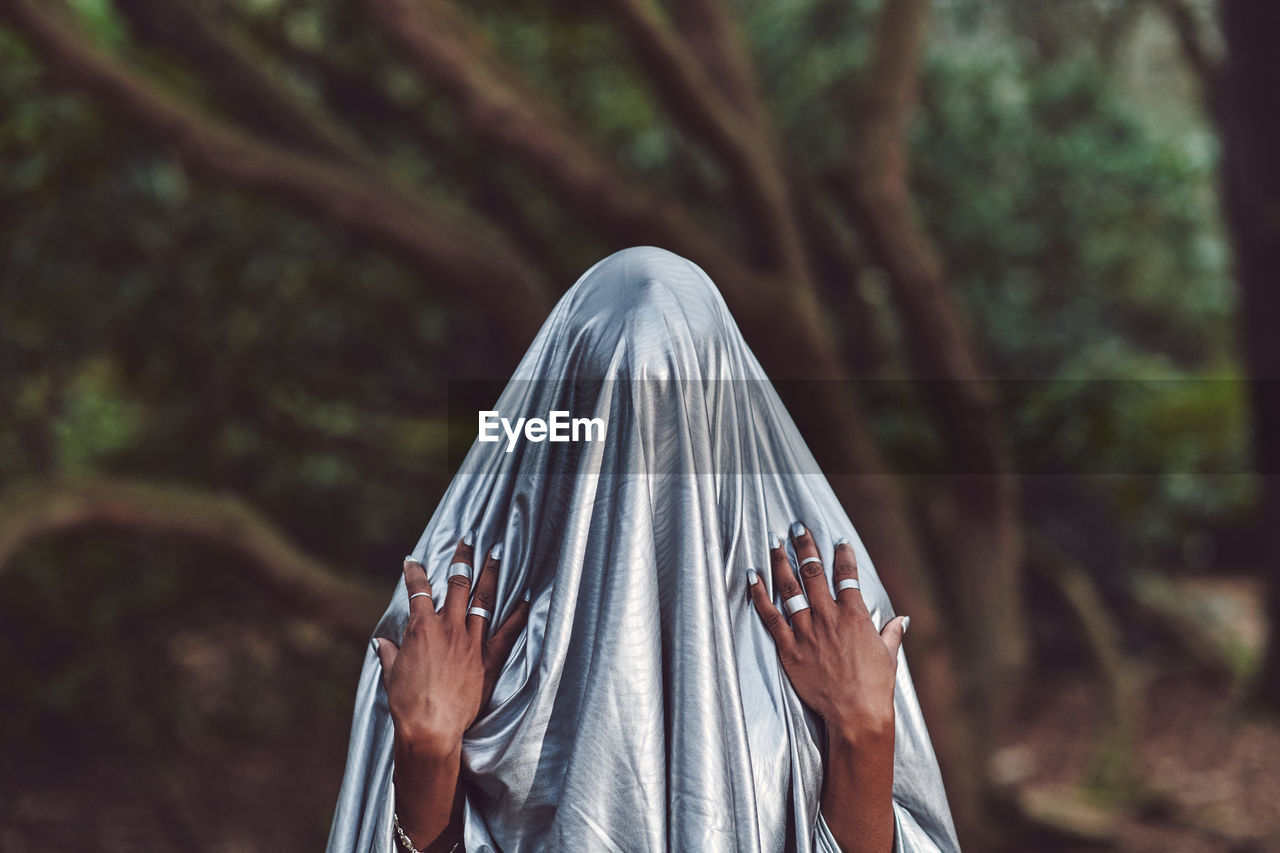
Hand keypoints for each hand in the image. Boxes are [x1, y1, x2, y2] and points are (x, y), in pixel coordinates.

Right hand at [375, 534, 530, 752]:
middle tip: (469, 541)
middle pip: (458, 585)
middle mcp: (449, 628)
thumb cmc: (408, 703)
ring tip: (496, 555)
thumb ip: (390, 654)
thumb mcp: (392, 675)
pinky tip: (525, 598)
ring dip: (490, 575)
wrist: (432, 727)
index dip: (415, 572)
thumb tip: (382, 643)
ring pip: (484, 599)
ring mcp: (471, 641)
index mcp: (422, 628)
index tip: (413, 560)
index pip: (418, 590)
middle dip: (462, 560)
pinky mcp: (488, 659)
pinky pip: (508, 631)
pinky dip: (518, 614)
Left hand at [747, 522, 906, 741]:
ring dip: (781, 562)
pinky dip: (759, 594)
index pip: (846, 575)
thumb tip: (900, 620)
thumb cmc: (874, 688)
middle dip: (805, 546)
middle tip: (797, 528)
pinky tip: (753, 576)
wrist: (856, 714)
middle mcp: (828, 618)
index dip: (843, 555)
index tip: (838, 541)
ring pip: (789, 588)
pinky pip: (770, 615)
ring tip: (774, 542)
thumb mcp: (888, 656)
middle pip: (813, 573)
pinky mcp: (789, 648)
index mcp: (854, 616)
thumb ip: (890, 633)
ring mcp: (806, 632)